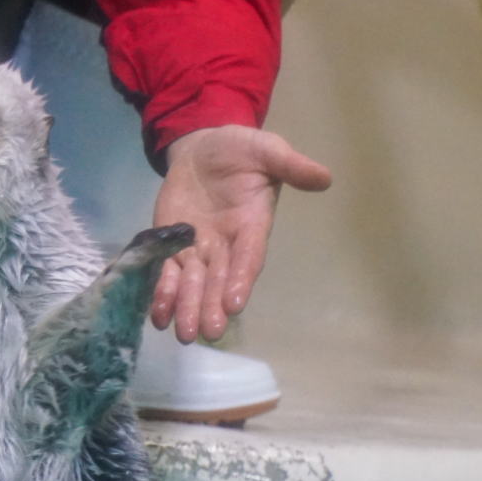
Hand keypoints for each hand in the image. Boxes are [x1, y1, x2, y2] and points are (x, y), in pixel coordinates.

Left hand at [150, 125, 331, 342]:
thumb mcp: (267, 149)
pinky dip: (162, 293)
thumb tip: (324, 178)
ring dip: (187, 307)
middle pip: (219, 280)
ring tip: (181, 333)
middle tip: (208, 332)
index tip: (234, 303)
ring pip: (193, 283)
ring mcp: (198, 248)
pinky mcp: (172, 245)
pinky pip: (167, 273)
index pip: (248, 256)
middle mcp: (226, 244)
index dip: (241, 278)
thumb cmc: (240, 150)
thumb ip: (290, 165)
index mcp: (252, 225)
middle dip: (212, 305)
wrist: (202, 147)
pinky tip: (157, 315)